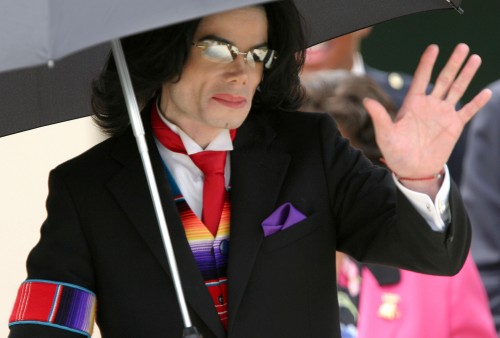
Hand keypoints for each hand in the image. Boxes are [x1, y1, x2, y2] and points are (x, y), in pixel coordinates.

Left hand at [364, 43, 491, 181]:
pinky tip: (486, 92)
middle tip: (462, 46)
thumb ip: (380, 117)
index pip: (421, 78)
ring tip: (475, 58)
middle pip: (443, 79)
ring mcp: (443, 114)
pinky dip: (477, 102)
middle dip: (453, 63)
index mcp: (412, 104)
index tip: (434, 47)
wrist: (412, 170)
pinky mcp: (454, 126)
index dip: (427, 63)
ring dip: (466, 75)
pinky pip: (467, 111)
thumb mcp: (385, 135)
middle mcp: (429, 105)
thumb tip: (367, 101)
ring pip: (457, 89)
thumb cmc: (395, 152)